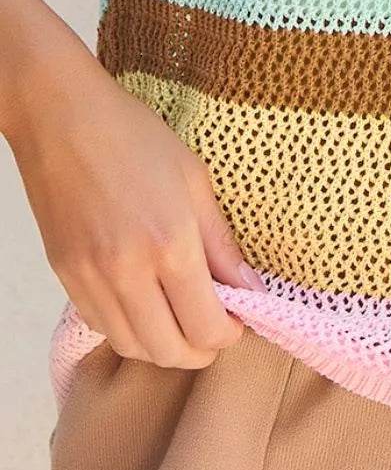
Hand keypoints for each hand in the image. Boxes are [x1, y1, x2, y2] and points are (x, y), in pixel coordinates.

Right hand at [5, 27, 266, 368]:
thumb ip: (221, 243)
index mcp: (170, 243)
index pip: (206, 325)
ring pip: (131, 346)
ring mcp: (91, 278)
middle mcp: (128, 271)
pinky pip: (101, 325)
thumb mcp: (195, 179)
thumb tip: (249, 288)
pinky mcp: (66, 277)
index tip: (238, 319)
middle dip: (199, 350)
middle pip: (168, 351)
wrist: (63, 119)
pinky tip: (144, 303)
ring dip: (162, 345)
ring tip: (181, 319)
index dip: (229, 334)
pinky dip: (128, 328)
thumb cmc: (135, 137)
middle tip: (214, 328)